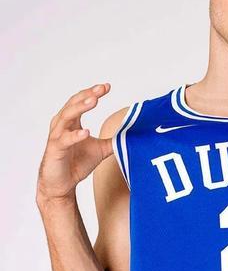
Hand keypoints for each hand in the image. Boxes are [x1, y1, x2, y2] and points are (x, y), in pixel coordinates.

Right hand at [36, 83, 112, 203]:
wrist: (62, 184)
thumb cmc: (77, 164)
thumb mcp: (100, 150)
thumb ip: (112, 141)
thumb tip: (130, 136)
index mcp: (72, 122)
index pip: (81, 101)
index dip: (93, 93)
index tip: (107, 86)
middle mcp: (62, 125)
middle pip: (73, 104)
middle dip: (88, 95)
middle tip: (101, 89)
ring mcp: (57, 137)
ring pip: (66, 117)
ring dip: (80, 108)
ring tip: (94, 101)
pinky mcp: (55, 150)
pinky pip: (64, 140)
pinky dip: (75, 135)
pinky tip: (85, 132)